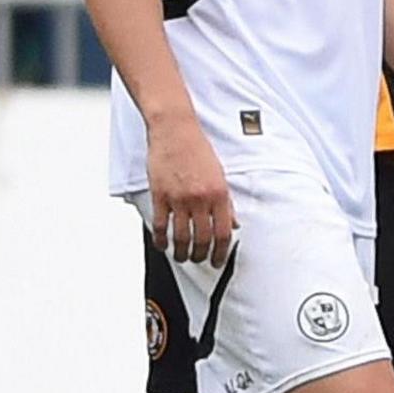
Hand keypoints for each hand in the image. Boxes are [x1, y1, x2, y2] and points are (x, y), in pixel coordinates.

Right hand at [147, 117, 236, 267]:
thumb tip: (233, 224)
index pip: (223, 232)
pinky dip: (161, 239)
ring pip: (181, 236)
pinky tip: (163, 245)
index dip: (221, 251)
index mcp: (219, 194)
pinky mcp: (160, 195)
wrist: (175, 131)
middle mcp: (200, 199)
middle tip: (200, 261)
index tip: (218, 260)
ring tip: (182, 257)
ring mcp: (179, 198)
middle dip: (202, 255)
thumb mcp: (220, 175)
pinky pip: (160, 224)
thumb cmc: (198, 150)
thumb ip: (226, 202)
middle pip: (202, 238)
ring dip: (182, 252)